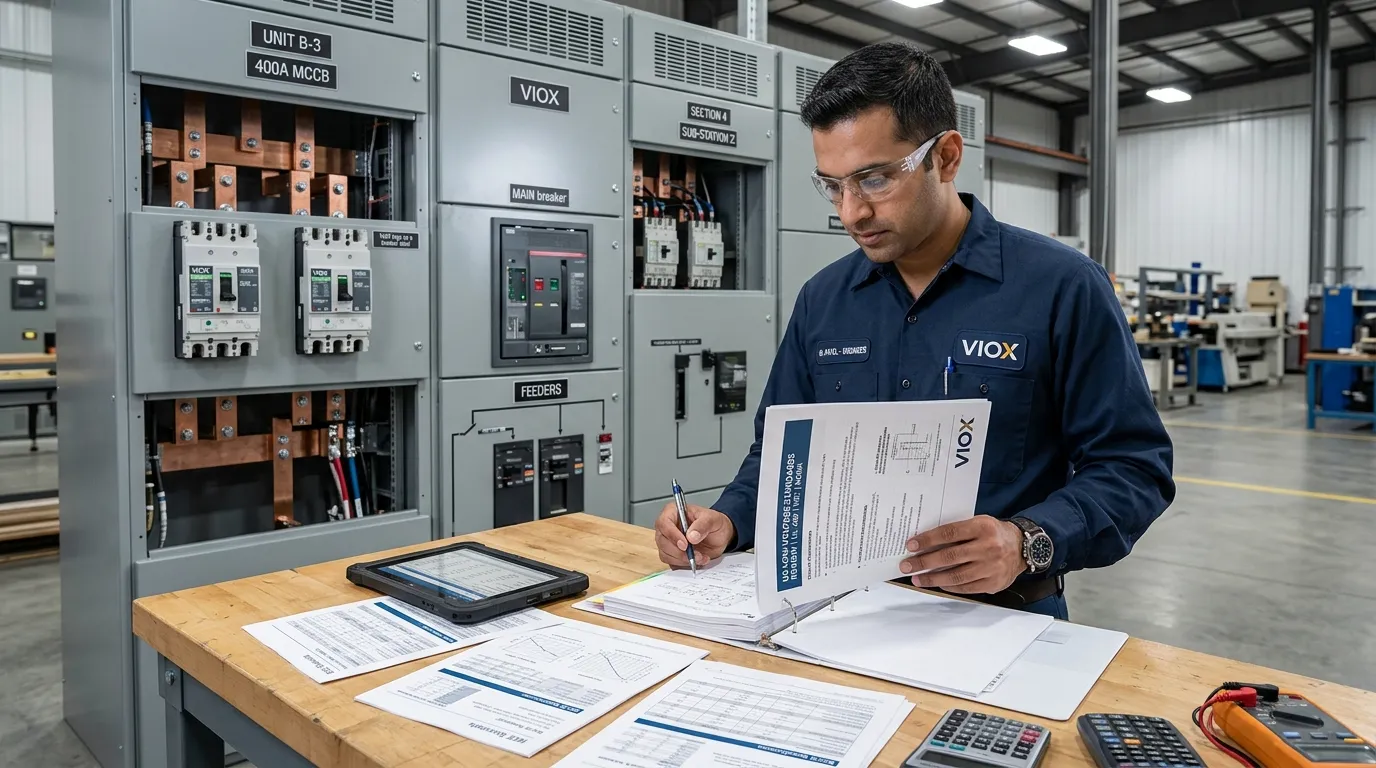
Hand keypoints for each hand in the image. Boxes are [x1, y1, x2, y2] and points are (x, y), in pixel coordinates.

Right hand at [654, 503, 734, 568]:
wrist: (720, 536)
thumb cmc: (713, 523)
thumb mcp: (713, 519)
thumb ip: (703, 525)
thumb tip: (691, 536)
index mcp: (673, 512)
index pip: (664, 523)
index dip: (672, 535)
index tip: (685, 545)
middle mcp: (667, 527)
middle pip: (662, 541)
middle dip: (679, 552)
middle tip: (696, 554)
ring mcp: (668, 542)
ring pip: (666, 554)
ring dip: (683, 559)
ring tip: (701, 557)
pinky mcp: (672, 555)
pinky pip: (672, 563)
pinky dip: (685, 564)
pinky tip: (698, 560)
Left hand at [899, 516, 1025, 593]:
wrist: (1023, 547)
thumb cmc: (994, 533)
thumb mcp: (978, 523)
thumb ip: (957, 531)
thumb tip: (926, 543)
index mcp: (982, 527)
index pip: (949, 533)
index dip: (928, 540)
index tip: (911, 545)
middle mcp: (988, 547)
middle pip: (949, 556)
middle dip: (924, 562)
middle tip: (907, 566)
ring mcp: (992, 567)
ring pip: (956, 576)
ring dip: (933, 579)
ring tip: (918, 579)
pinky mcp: (994, 583)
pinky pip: (967, 587)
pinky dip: (950, 587)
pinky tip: (939, 584)